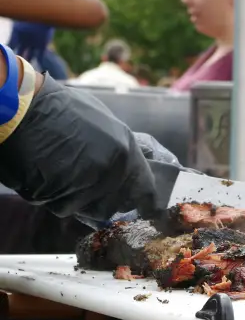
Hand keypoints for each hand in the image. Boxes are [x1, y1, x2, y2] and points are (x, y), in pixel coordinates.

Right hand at [0, 75, 170, 221]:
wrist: (22, 109)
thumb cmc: (60, 109)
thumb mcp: (103, 121)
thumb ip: (120, 146)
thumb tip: (133, 160)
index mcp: (126, 150)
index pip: (146, 189)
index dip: (145, 202)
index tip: (146, 210)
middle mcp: (113, 170)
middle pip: (117, 204)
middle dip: (106, 200)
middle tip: (89, 187)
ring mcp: (88, 185)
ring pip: (91, 209)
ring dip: (80, 200)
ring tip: (64, 175)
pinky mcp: (62, 195)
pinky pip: (64, 207)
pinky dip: (55, 197)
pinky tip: (46, 176)